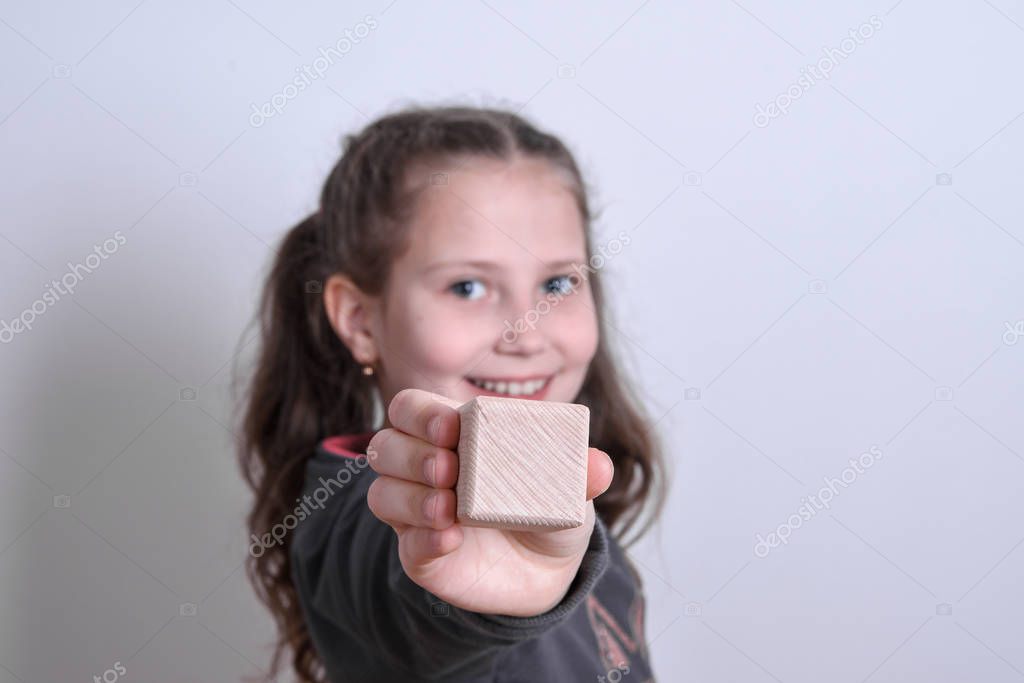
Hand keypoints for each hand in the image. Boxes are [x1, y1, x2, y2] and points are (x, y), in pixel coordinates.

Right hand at [365, 388, 613, 616]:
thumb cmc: (545, 506)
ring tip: (447, 507)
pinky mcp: (421, 555)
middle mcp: (425, 470)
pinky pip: (405, 545)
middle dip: (410, 454)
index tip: (451, 428)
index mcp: (454, 436)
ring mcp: (417, 514)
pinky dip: (424, 539)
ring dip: (410, 498)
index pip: (410, 409)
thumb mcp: (568, 488)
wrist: (547, 570)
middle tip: (448, 468)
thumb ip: (581, 473)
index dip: (420, 414)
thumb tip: (599, 465)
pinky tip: (450, 538)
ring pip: (382, 495)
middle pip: (384, 447)